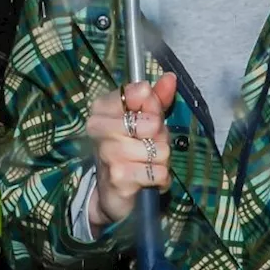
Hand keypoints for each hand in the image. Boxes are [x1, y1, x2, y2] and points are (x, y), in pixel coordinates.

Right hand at [84, 73, 176, 232]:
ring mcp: (107, 152)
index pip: (140, 93)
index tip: (148, 117)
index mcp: (102, 107)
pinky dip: (161, 178)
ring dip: (161, 159)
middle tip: (148, 145)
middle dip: (160, 137)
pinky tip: (147, 179)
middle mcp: (98, 127)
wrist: (113, 191)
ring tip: (148, 163)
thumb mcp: (145, 119)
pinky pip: (158, 172)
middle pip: (152, 123)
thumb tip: (170, 77)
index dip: (153, 107)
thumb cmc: (131, 148)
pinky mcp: (118, 177)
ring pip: (158, 149)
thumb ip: (157, 98)